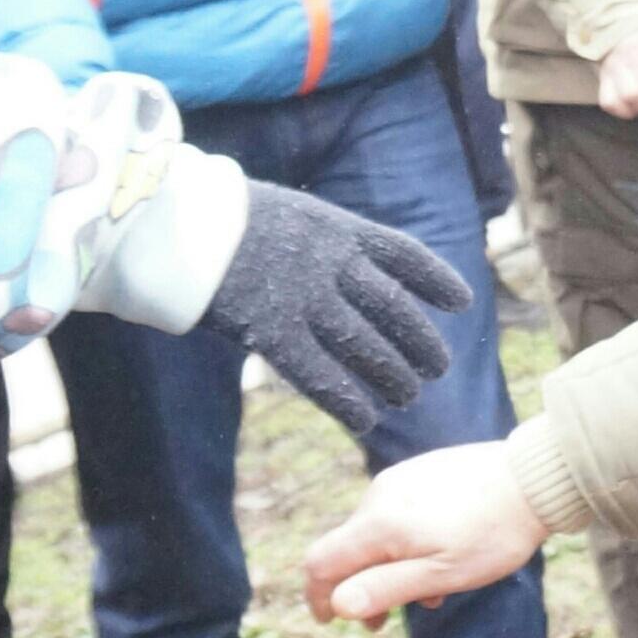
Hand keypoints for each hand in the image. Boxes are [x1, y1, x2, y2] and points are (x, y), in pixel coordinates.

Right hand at [200, 181, 469, 437]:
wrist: (176, 223)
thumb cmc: (226, 219)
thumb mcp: (290, 216)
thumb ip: (324, 245)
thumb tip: (353, 269)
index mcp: (337, 229)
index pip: (404, 256)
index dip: (436, 280)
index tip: (462, 301)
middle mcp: (329, 264)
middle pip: (391, 309)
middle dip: (419, 340)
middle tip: (438, 368)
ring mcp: (302, 298)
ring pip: (363, 344)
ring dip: (392, 374)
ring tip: (411, 396)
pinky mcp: (270, 331)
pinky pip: (318, 374)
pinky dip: (346, 400)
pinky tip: (368, 421)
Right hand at [305, 444, 545, 626]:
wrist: (537, 479)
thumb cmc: (493, 533)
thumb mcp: (442, 574)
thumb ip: (386, 589)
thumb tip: (338, 605)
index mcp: (379, 522)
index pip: (322, 562)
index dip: (319, 596)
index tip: (332, 620)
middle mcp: (381, 494)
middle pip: (349, 549)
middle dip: (363, 588)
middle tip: (386, 621)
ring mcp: (402, 479)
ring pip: (377, 533)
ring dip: (391, 567)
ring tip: (433, 592)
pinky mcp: (423, 472)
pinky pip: (399, 514)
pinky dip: (407, 543)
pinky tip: (442, 558)